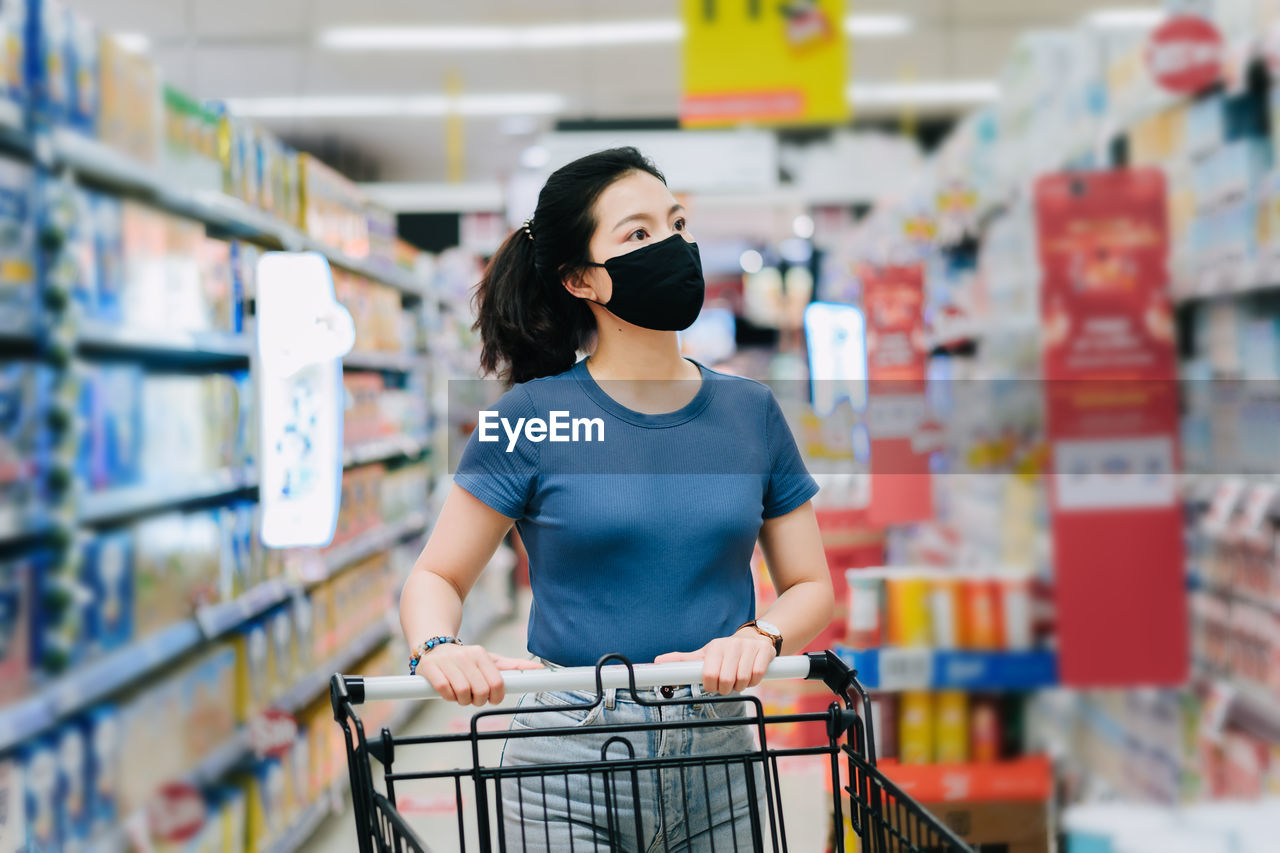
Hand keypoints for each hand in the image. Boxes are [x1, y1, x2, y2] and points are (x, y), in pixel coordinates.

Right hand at [414, 644, 542, 706]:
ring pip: (462, 692)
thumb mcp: (490, 660)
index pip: (497, 683)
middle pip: (480, 691)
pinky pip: (444, 690)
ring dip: (462, 701)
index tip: (492, 699)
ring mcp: (447, 662)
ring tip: (460, 695)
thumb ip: (513, 667)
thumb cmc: (466, 659)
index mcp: (481, 654)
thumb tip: (540, 670)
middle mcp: (466, 656)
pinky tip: (448, 692)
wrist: (433, 646)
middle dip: (478, 700)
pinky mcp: (430, 668)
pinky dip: (447, 696)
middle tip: (474, 697)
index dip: (496, 697)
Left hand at [653, 630, 775, 694]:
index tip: (712, 685)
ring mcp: (748, 648)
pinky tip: (751, 676)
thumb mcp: (704, 654)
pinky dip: (754, 682)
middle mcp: (731, 645)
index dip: (710, 686)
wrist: (754, 638)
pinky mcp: (764, 651)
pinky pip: (757, 676)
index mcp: (714, 647)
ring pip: (743, 680)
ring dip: (741, 686)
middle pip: (726, 681)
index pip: (709, 675)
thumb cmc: (724, 652)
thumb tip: (656, 661)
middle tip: (727, 684)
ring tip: (738, 679)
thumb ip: (683, 660)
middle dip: (726, 688)